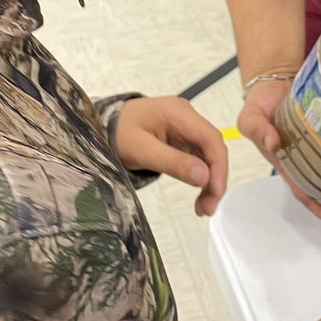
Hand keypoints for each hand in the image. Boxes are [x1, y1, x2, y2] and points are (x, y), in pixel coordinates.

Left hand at [115, 97, 227, 216]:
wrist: (102, 126)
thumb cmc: (118, 133)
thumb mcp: (141, 150)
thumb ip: (173, 162)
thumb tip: (204, 177)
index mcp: (179, 112)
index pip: (210, 138)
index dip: (218, 166)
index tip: (216, 192)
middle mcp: (187, 117)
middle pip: (212, 148)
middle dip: (215, 178)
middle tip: (209, 207)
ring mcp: (185, 128)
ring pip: (207, 156)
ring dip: (209, 182)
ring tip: (204, 208)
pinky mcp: (181, 140)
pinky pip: (197, 159)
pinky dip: (200, 178)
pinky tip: (199, 196)